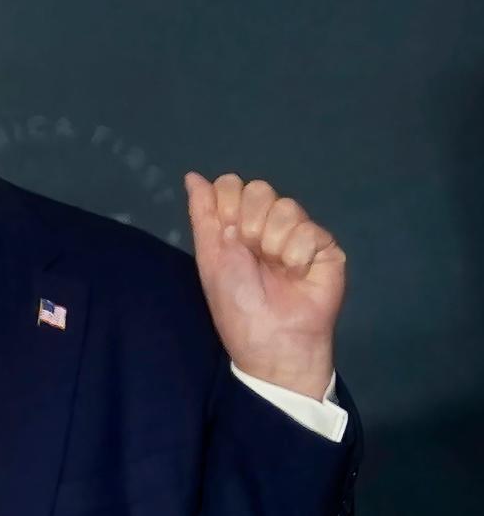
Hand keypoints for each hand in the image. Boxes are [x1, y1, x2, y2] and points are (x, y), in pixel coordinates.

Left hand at [183, 173, 344, 398]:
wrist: (272, 339)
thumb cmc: (237, 302)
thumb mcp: (210, 257)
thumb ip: (202, 214)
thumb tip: (191, 176)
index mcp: (237, 224)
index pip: (232, 184)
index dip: (228, 203)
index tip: (227, 234)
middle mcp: (267, 223)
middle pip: (260, 188)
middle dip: (250, 223)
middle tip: (251, 254)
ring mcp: (298, 233)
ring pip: (287, 207)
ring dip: (272, 242)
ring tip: (274, 269)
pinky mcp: (325, 247)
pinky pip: (310, 230)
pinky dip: (297, 256)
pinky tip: (296, 275)